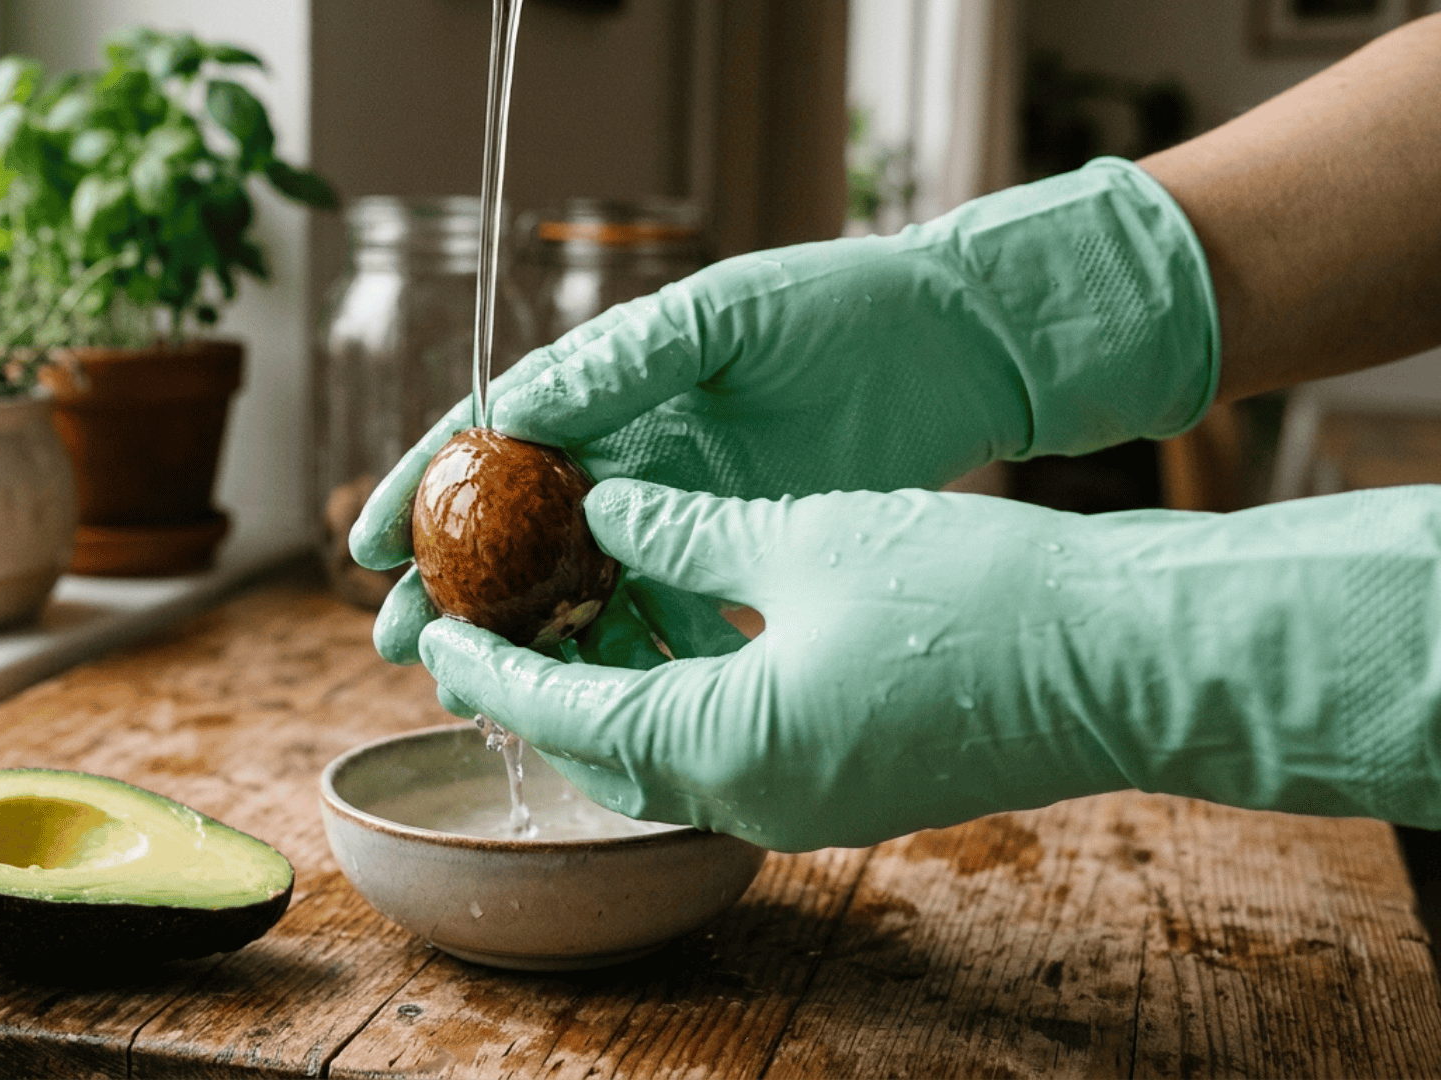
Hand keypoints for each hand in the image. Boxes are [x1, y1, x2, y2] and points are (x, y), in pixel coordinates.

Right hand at [353, 157, 1217, 669]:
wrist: (954, 349)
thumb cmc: (835, 310)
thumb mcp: (721, 318)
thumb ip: (624, 364)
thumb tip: (517, 415)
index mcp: (610, 384)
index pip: (491, 441)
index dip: (421, 492)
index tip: (364, 548)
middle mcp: (629, 451)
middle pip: (514, 529)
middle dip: (450, 588)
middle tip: (395, 643)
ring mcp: (679, 508)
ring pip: (577, 586)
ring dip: (525, 639)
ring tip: (473, 692)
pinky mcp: (736, 553)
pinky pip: (663, 614)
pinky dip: (626, 653)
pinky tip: (595, 696)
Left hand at [418, 481, 1440, 850]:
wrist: (1120, 661)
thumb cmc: (969, 596)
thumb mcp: (802, 537)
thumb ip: (683, 531)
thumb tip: (605, 508)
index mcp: (720, 743)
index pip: (561, 708)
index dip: (489, 663)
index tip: (433, 630)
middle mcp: (749, 797)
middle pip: (601, 746)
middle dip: (535, 686)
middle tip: (487, 622)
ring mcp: (801, 803)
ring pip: (661, 752)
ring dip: (606, 690)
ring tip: (564, 618)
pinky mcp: (845, 786)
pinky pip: (724, 750)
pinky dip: (675, 697)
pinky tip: (669, 634)